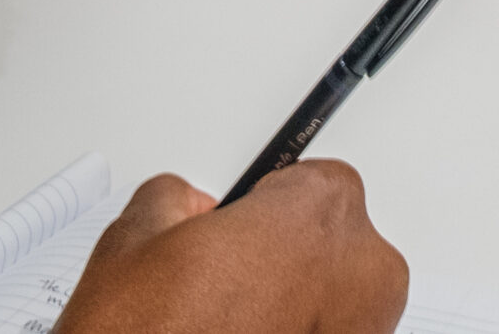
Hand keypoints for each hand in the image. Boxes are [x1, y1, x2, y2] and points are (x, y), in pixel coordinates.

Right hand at [53, 162, 407, 333]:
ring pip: (336, 296)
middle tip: (225, 283)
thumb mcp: (131, 244)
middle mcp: (361, 271)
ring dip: (296, 304)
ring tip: (232, 324)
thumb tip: (185, 206)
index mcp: (315, 213)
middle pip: (331, 239)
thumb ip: (172, 198)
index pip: (311, 180)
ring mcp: (367, 329)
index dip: (265, 204)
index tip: (238, 222)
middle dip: (284, 255)